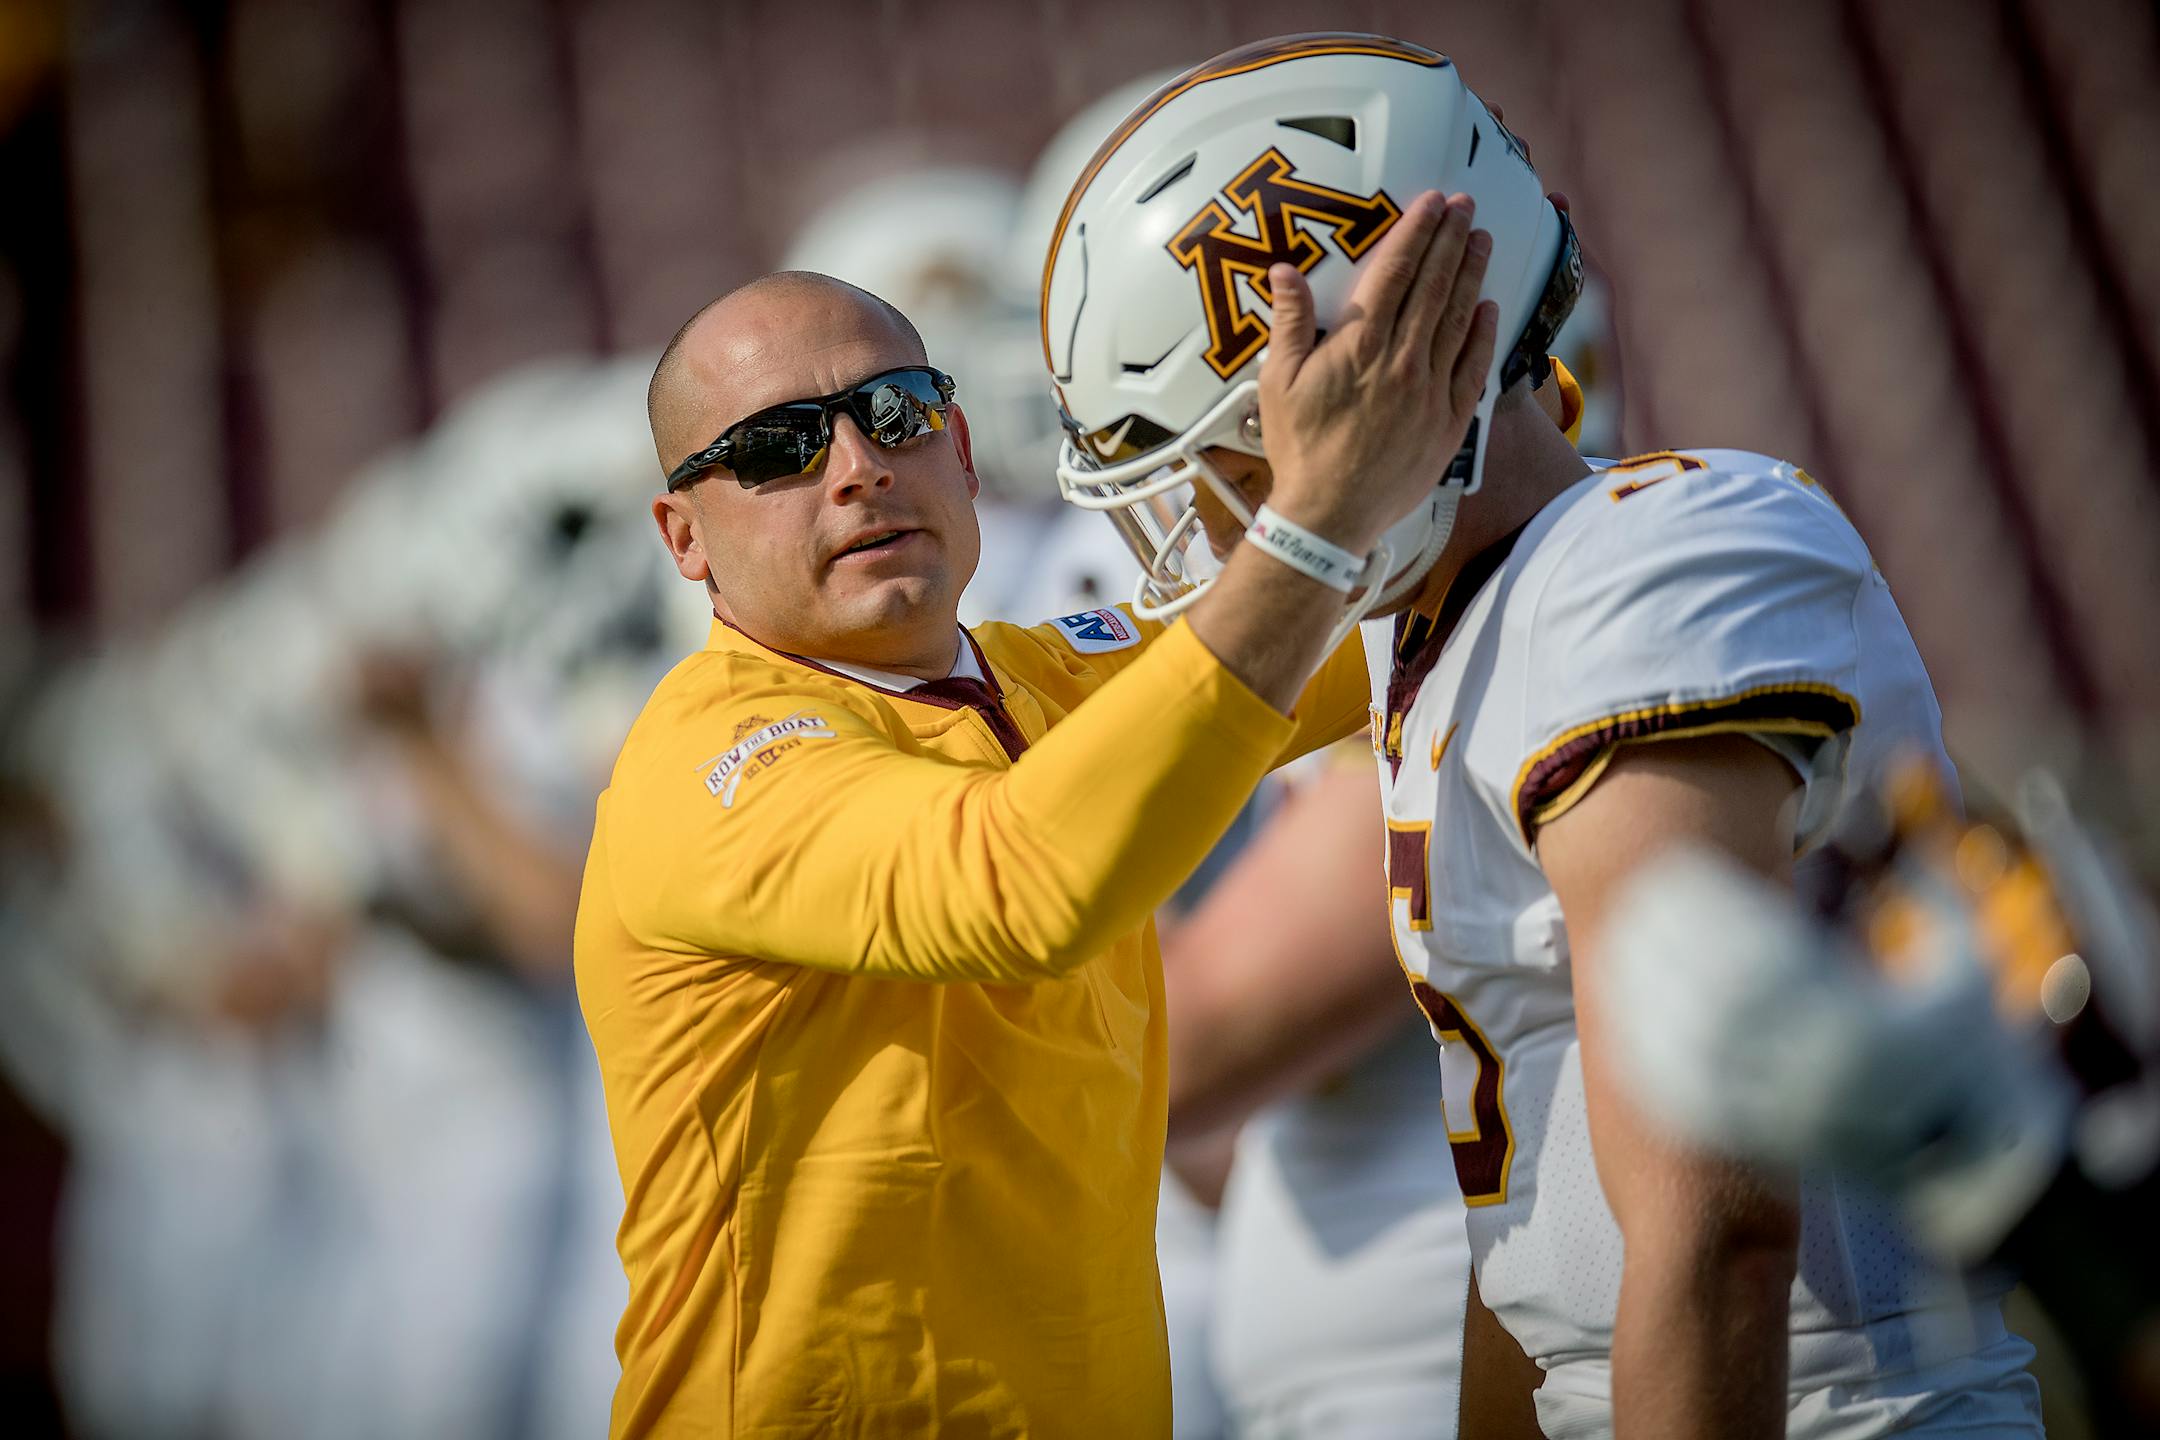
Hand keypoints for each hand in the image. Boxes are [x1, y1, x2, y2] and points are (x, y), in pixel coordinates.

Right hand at [1258, 191, 1496, 552]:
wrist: (1329, 516)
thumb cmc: (1299, 450)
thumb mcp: (1277, 383)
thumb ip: (1290, 323)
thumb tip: (1285, 271)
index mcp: (1360, 345)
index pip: (1396, 272)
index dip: (1417, 232)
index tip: (1433, 202)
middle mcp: (1402, 360)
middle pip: (1434, 286)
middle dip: (1451, 239)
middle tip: (1466, 205)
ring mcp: (1430, 390)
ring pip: (1458, 319)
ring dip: (1472, 275)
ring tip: (1482, 240)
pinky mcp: (1448, 422)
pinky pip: (1472, 368)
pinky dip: (1483, 335)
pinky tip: (1489, 309)